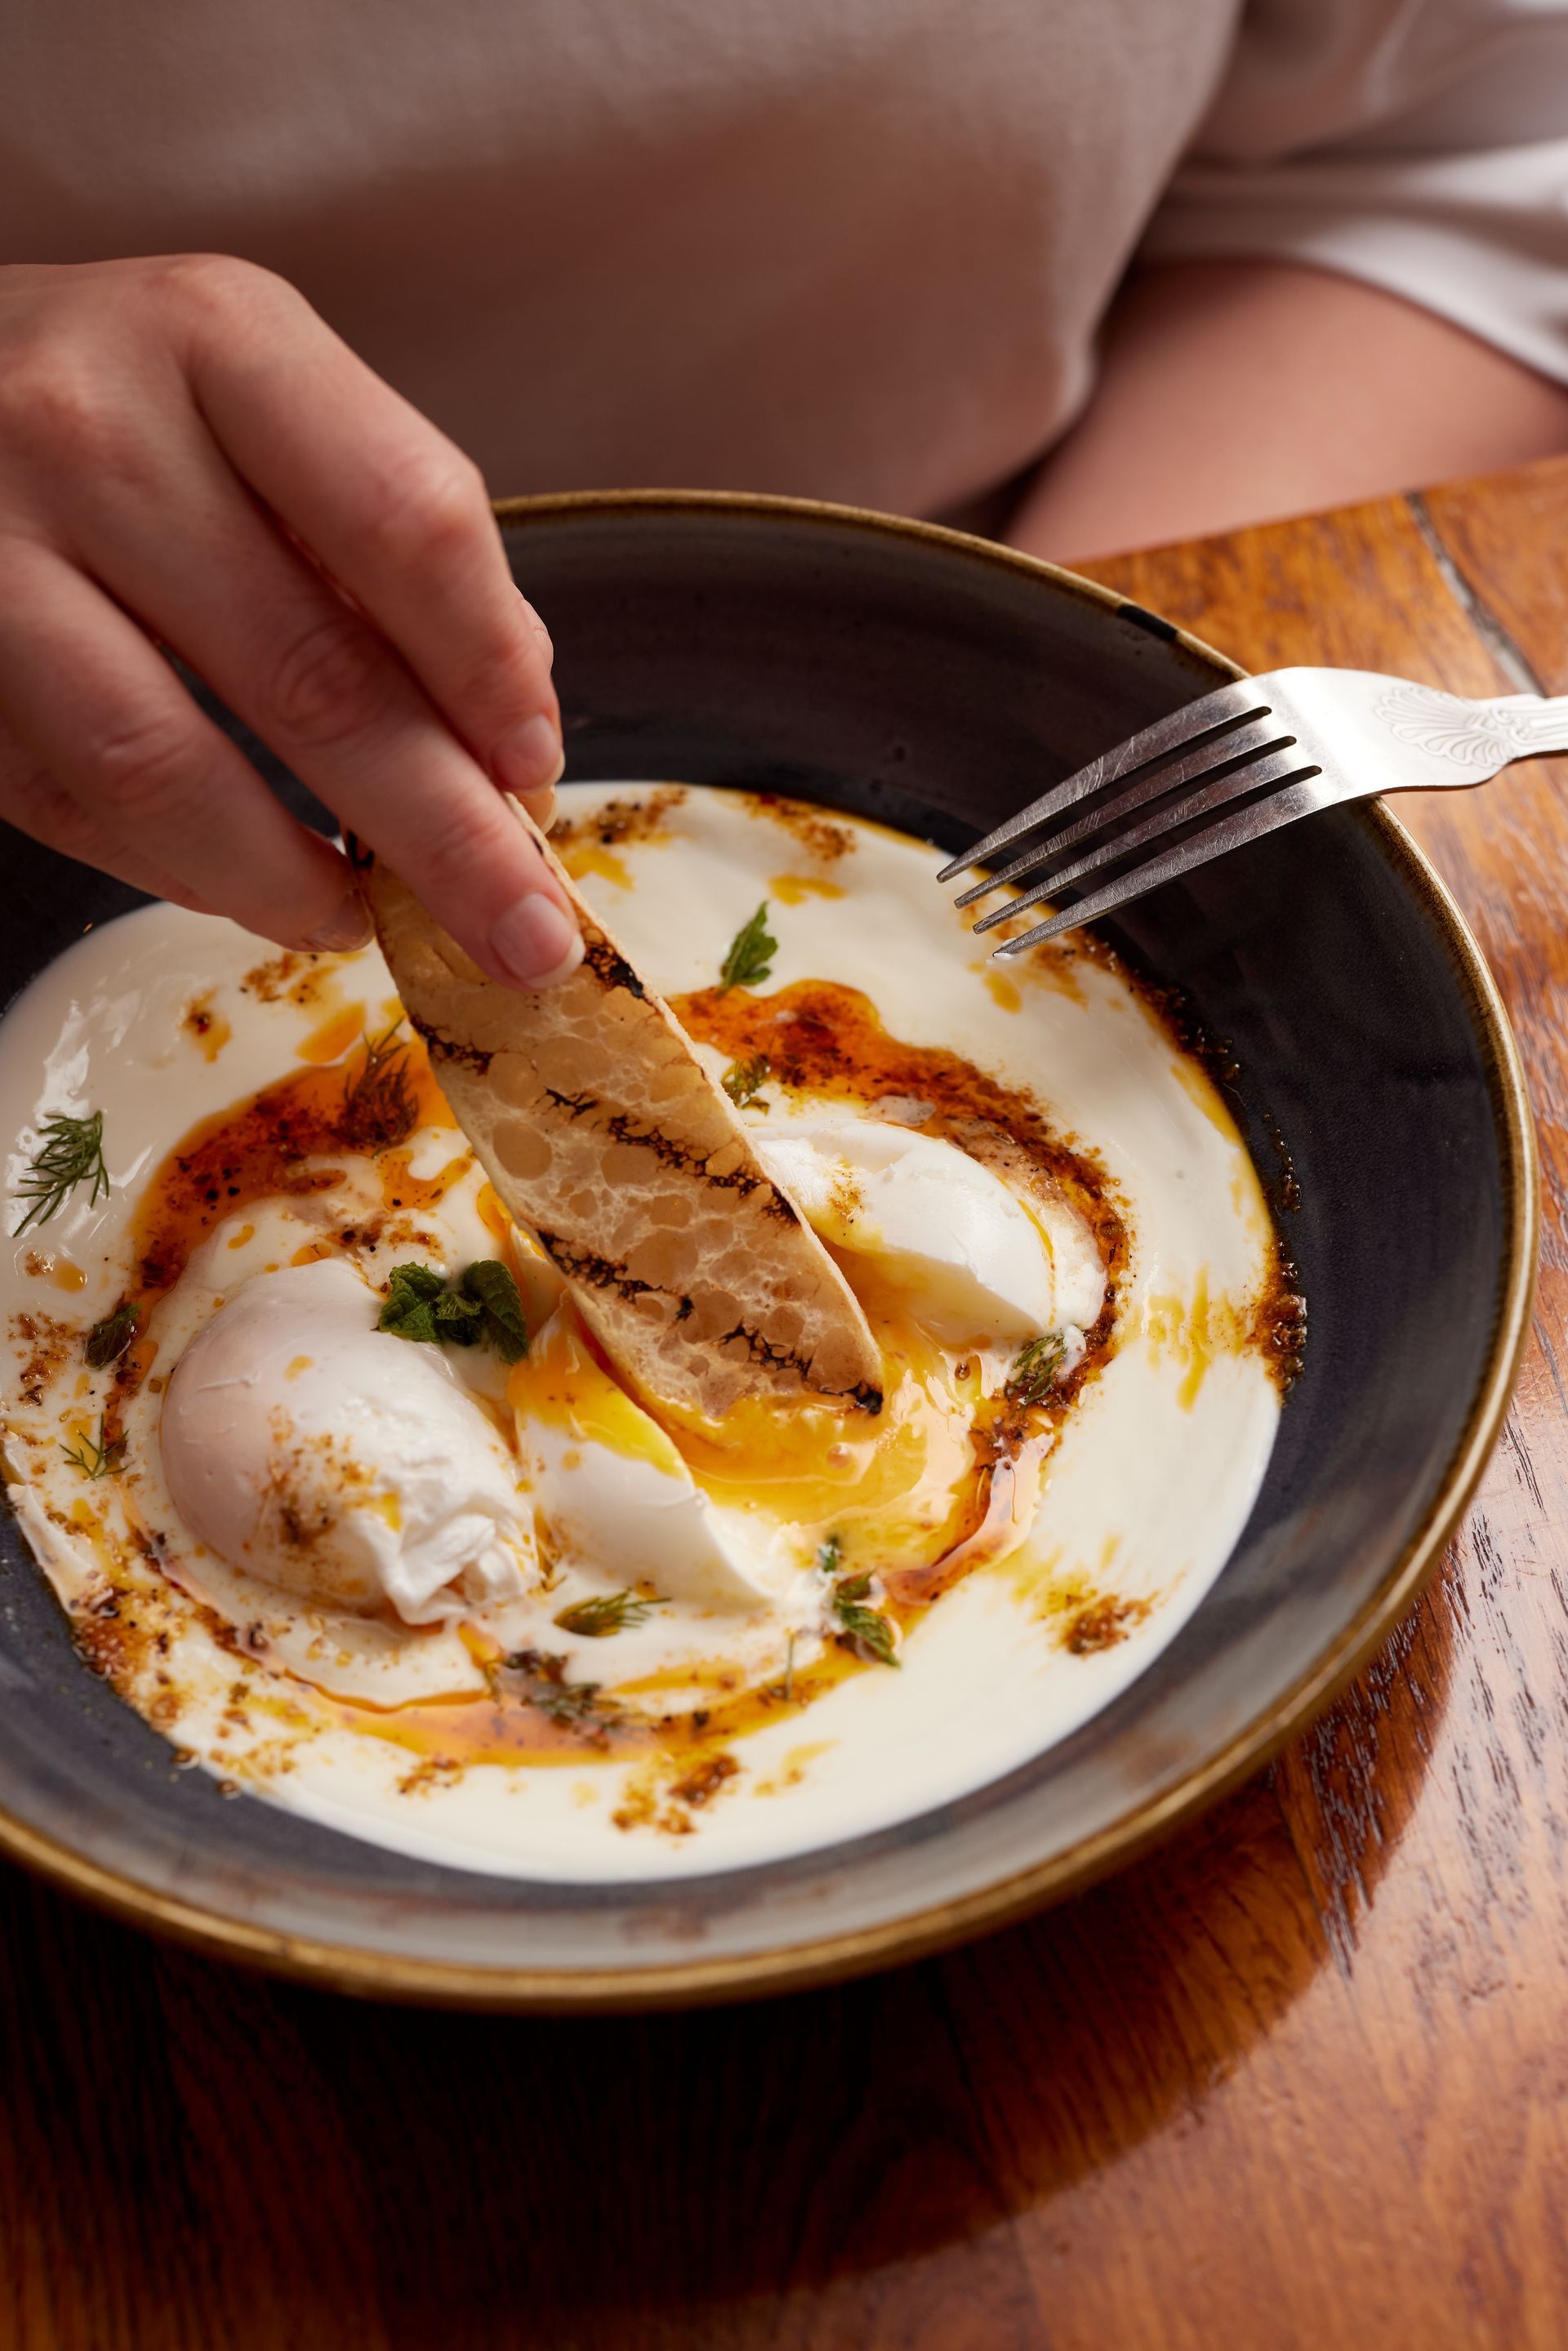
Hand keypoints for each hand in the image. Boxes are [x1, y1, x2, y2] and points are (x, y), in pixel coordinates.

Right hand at [0, 255, 581, 985]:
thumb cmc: (121, 406)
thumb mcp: (260, 405)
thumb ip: (384, 544)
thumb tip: (502, 748)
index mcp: (221, 340)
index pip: (406, 523)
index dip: (490, 672)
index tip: (538, 772)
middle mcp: (93, 429)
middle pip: (311, 671)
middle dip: (444, 834)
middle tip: (527, 937)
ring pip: (165, 768)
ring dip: (295, 882)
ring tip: (374, 926)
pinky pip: (73, 803)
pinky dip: (184, 872)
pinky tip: (257, 890)